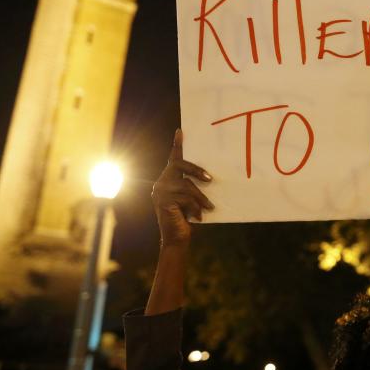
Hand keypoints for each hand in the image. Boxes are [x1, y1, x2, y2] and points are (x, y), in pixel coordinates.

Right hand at [151, 129, 213, 245]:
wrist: (177, 239)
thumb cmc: (188, 218)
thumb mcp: (192, 199)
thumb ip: (193, 187)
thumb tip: (210, 177)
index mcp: (167, 180)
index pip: (173, 159)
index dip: (177, 145)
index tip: (181, 131)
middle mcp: (161, 183)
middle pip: (179, 166)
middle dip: (196, 170)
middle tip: (210, 179)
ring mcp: (160, 192)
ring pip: (186, 186)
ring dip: (200, 198)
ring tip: (209, 207)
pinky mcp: (163, 202)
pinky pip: (186, 198)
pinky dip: (195, 208)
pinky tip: (200, 216)